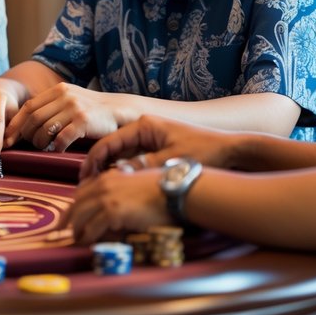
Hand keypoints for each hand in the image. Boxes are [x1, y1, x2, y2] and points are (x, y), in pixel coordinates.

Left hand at [6, 83, 135, 151]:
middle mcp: (65, 96)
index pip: (29, 106)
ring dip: (40, 142)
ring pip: (45, 129)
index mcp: (58, 89)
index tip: (8, 137)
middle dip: (26, 134)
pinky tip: (58, 150)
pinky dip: (56, 147)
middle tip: (26, 145)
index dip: (16, 123)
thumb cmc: (92, 111)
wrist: (120, 111)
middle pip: (34, 118)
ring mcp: (74, 108)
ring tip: (43, 148)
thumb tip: (24, 124)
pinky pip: (62, 138)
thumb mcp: (70, 100)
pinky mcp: (84, 121)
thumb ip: (51, 107)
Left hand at [57, 169, 169, 244]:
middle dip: (68, 218)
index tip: (71, 215)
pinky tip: (87, 243)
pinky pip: (92, 228)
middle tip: (62, 231)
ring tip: (75, 240)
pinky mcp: (112, 212)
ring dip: (76, 230)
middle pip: (77, 203)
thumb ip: (122, 194)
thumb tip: (113, 210)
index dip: (76, 204)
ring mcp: (107, 197)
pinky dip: (87, 237)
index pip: (83, 191)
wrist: (176, 191)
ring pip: (80, 216)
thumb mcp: (137, 185)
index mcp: (110, 177)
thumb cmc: (164, 190)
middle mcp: (104, 185)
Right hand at [81, 115, 239, 180]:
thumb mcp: (170, 162)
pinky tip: (118, 186)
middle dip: (98, 166)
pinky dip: (124, 171)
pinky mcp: (157, 148)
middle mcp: (144, 128)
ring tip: (98, 189)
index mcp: (144, 125)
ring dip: (110, 170)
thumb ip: (142, 167)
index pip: (109, 141)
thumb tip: (115, 177)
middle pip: (112, 147)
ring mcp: (150, 138)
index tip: (84, 178)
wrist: (231, 150)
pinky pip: (133, 159)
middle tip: (86, 186)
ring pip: (121, 154)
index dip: (94, 160)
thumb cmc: (204, 152)